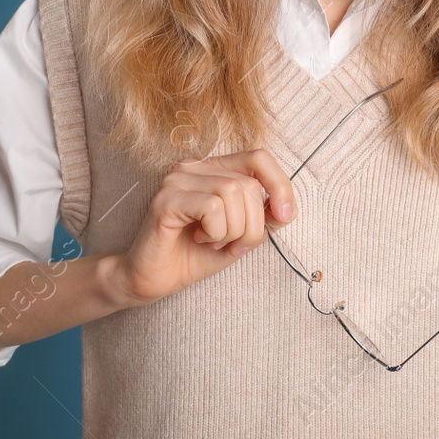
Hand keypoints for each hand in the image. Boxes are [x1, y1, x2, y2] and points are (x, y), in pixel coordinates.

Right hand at [111, 149, 296, 305]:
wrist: (153, 280)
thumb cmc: (194, 255)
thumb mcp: (240, 234)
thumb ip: (262, 217)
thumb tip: (285, 208)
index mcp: (214, 168)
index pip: (259, 157)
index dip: (280, 185)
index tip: (284, 216)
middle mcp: (194, 166)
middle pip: (249, 184)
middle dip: (252, 225)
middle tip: (231, 244)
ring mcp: (178, 179)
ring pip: (233, 193)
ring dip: (233, 231)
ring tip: (212, 242)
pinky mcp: (166, 199)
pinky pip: (212, 208)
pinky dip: (215, 232)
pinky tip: (199, 239)